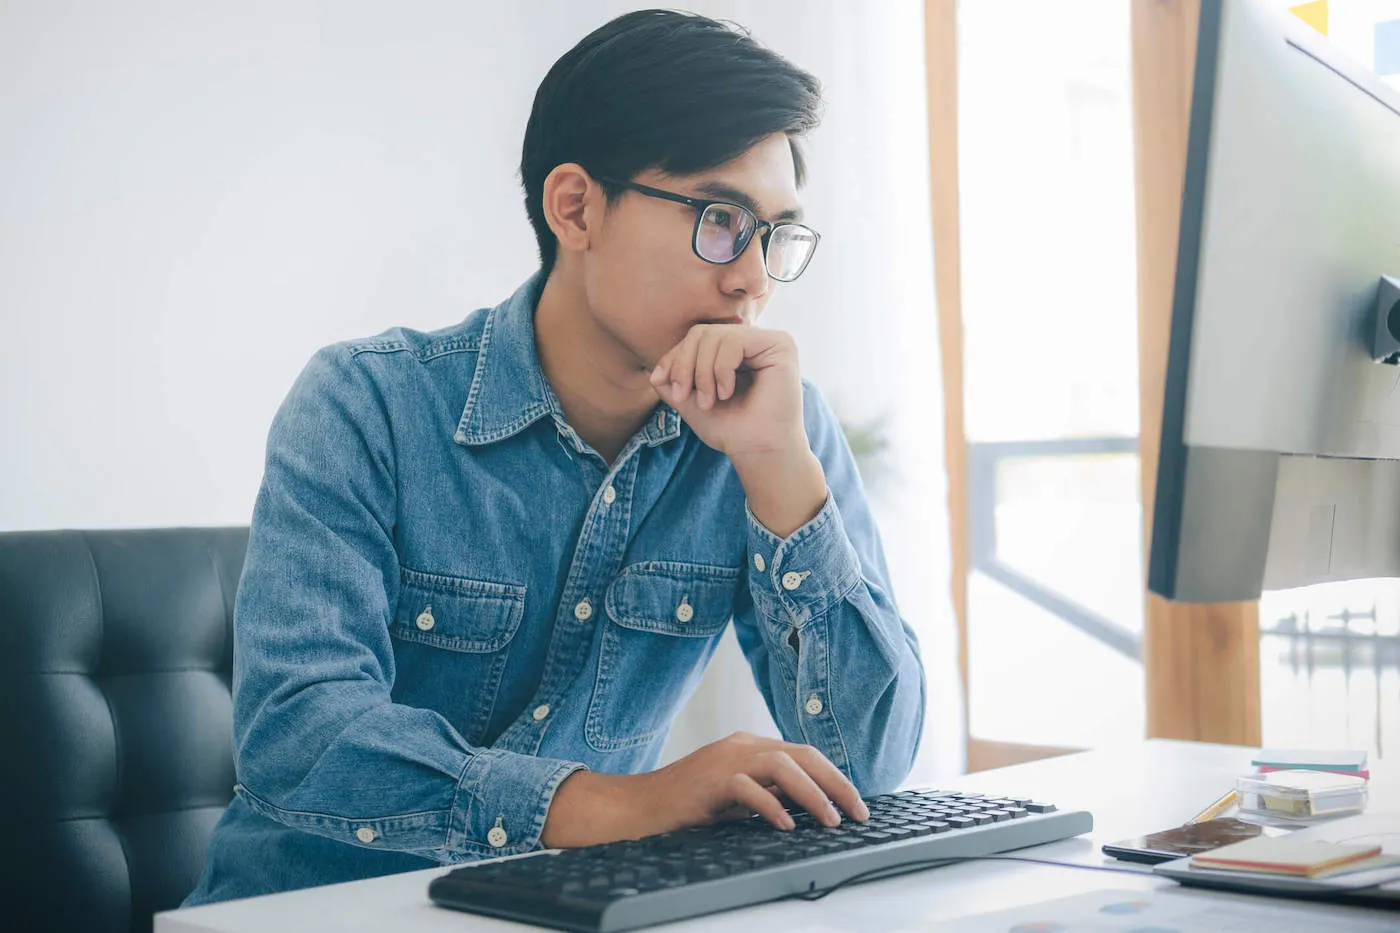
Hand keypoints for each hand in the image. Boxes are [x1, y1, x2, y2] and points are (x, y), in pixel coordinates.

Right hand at [540, 731, 869, 847]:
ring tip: (830, 820)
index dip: (834, 778)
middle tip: (858, 812)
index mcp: (750, 747)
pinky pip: (748, 787)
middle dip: (836, 783)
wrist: (637, 807)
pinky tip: (786, 825)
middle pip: (802, 754)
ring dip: (812, 793)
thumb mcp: (736, 799)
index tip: (855, 804)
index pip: (804, 755)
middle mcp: (742, 745)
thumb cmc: (686, 806)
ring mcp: (725, 758)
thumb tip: (808, 809)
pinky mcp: (709, 778)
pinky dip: (771, 805)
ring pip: (782, 764)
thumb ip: (768, 796)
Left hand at [649, 324, 826, 536]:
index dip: (674, 357)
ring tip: (708, 401)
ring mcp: (768, 340)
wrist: (757, 451)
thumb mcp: (691, 401)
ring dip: (703, 372)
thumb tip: (651, 371)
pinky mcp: (781, 344)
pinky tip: (726, 392)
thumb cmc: (731, 430)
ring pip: (715, 336)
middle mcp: (752, 341)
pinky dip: (721, 369)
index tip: (661, 381)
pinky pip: (734, 342)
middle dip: (684, 365)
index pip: (696, 338)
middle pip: (702, 333)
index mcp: (734, 351)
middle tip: (682, 396)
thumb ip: (672, 382)